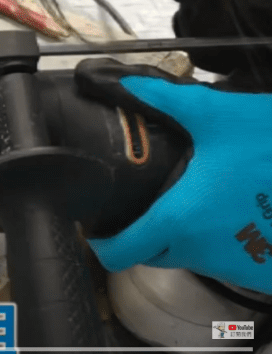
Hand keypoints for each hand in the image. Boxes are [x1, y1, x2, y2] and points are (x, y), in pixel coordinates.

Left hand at [75, 58, 271, 293]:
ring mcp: (233, 265)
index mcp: (178, 219)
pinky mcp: (260, 270)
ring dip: (181, 235)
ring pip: (187, 256)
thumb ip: (165, 99)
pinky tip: (226, 211)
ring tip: (189, 199)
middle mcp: (200, 250)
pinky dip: (217, 242)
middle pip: (150, 254)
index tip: (98, 226)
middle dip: (141, 234)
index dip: (102, 242)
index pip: (120, 253)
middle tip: (142, 204)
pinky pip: (224, 260)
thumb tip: (124, 83)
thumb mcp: (219, 116)